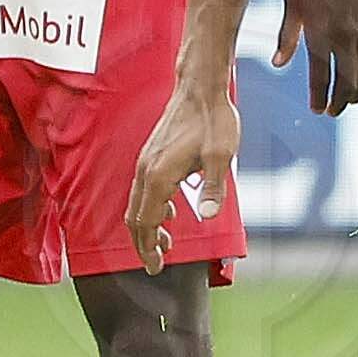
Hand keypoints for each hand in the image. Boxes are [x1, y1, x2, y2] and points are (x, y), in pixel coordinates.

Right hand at [126, 81, 238, 274]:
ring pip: (136, 204)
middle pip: (135, 217)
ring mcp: (146, 161)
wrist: (200, 88)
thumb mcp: (222, 155)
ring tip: (165, 241)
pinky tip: (169, 210)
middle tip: (156, 263)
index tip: (155, 268)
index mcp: (159, 175)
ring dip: (147, 225)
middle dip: (144, 243)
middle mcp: (145, 170)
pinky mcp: (151, 154)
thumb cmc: (213, 120)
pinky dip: (150, 207)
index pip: (146, 222)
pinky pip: (143, 190)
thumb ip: (215, 187)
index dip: (149, 248)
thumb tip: (208, 215)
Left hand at [278, 0, 357, 111]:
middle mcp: (347, 35)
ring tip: (352, 95)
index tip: (317, 109)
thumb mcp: (292, 2)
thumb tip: (278, 63)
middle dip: (341, 101)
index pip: (322, 78)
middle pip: (349, 82)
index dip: (320, 99)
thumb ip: (286, 36)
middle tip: (334, 110)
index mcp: (321, 33)